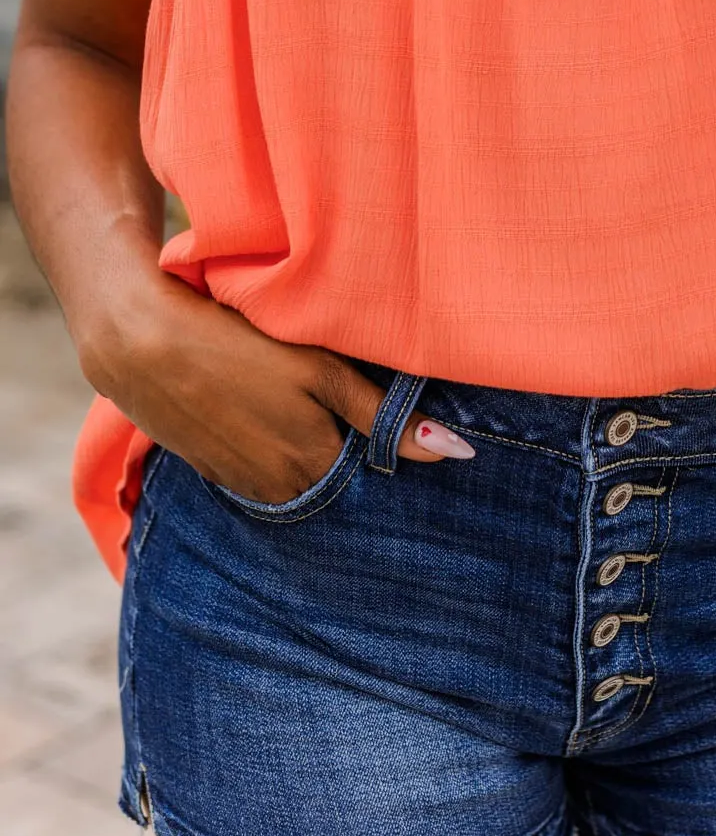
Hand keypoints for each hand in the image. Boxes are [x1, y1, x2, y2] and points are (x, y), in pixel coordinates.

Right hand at [77, 268, 471, 503]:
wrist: (142, 344)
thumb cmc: (238, 344)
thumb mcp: (320, 369)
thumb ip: (384, 415)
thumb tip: (454, 451)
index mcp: (314, 468)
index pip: (374, 477)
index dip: (387, 448)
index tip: (392, 419)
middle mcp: (280, 491)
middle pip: (337, 482)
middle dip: (352, 455)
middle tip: (348, 407)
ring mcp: (242, 486)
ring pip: (299, 481)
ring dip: (310, 454)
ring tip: (304, 407)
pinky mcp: (213, 472)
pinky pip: (262, 475)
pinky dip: (275, 452)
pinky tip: (269, 415)